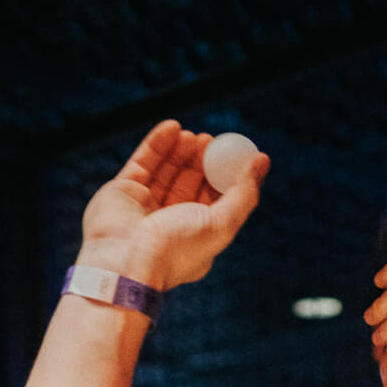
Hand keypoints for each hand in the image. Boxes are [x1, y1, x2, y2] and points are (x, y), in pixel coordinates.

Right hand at [77, 120, 267, 291]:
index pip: (212, 202)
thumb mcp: (221, 224)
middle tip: (210, 140)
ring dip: (180, 150)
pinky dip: (157, 143)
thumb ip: (244, 193)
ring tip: (192, 136)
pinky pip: (143, 162)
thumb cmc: (176, 249)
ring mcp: (144, 207)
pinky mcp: (123, 191)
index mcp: (193, 237)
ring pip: (166, 171)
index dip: (222, 177)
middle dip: (201, 160)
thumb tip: (263, 160)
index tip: (232, 155)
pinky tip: (173, 127)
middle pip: (188, 183)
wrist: (127, 259)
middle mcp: (169, 223)